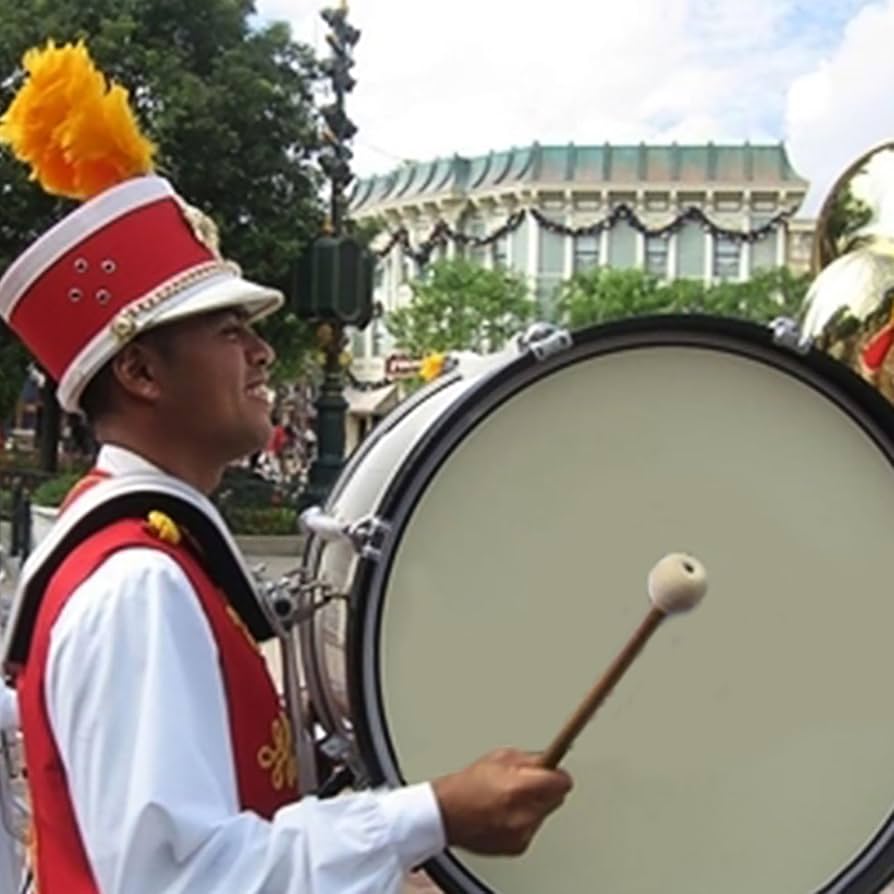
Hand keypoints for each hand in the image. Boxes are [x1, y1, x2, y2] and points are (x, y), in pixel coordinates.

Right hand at [431, 748, 572, 855]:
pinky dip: (524, 821)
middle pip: (556, 798)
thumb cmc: (465, 786)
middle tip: (526, 782)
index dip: (557, 774)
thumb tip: (548, 758)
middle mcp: (524, 814)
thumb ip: (528, 759)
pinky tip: (504, 813)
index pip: (562, 782)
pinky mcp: (518, 847)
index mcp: (519, 788)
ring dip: (534, 805)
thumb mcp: (498, 758)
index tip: (554, 771)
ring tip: (509, 798)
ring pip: (544, 814)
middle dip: (545, 788)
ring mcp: (522, 833)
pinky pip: (533, 828)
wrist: (444, 815)